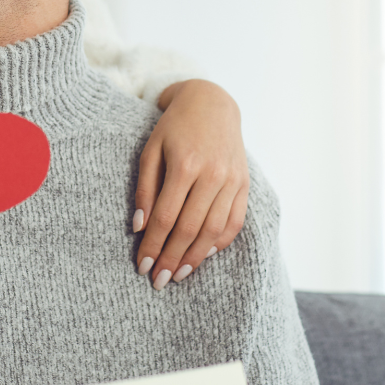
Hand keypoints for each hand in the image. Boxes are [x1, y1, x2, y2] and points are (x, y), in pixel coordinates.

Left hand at [133, 80, 248, 289]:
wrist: (211, 104)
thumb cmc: (174, 128)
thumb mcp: (151, 151)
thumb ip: (145, 190)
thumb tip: (139, 228)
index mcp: (185, 164)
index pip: (166, 217)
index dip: (153, 246)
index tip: (141, 266)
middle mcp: (212, 175)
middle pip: (190, 229)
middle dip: (171, 259)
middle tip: (158, 281)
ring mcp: (232, 180)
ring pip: (213, 231)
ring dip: (195, 258)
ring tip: (178, 275)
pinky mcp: (244, 184)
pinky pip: (235, 221)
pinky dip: (220, 242)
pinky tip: (204, 255)